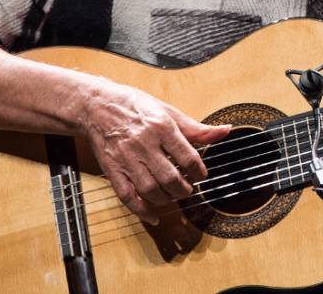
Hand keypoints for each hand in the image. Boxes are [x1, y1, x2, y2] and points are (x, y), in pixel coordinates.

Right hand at [80, 80, 230, 223]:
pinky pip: (127, 196)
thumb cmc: (136, 106)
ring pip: (150, 189)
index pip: (187, 157)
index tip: (201, 175)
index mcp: (162, 127)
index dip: (199, 171)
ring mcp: (126, 159)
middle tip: (189, 189)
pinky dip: (141, 210)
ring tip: (173, 195)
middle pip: (170, 177)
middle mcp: (144, 144)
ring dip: (166, 199)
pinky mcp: (112, 170)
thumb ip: (196, 128)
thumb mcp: (169, 111)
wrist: (97, 106)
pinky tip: (153, 216)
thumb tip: (225, 132)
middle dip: (184, 189)